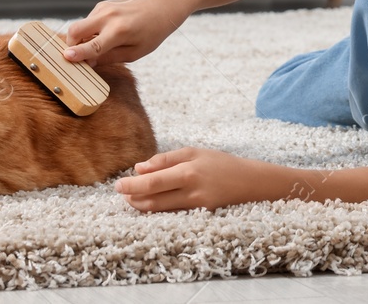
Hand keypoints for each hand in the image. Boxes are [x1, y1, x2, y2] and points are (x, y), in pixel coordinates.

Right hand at [63, 0, 181, 65]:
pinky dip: (90, 31)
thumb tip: (88, 62)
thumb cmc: (151, 33)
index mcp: (119, 31)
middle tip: (75, 56)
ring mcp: (104, 8)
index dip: (78, 53)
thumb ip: (110, 57)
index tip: (66, 57)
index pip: (94, 45)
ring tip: (99, 45)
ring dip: (81, 38)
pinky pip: (88, 21)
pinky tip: (106, 34)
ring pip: (80, 25)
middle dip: (70, 45)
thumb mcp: (135, 52)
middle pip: (75, 30)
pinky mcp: (102, 5)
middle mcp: (108, 17)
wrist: (161, 6)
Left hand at [115, 147, 271, 211]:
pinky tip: (149, 204)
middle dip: (133, 198)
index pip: (153, 181)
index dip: (132, 185)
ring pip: (161, 210)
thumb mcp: (194, 152)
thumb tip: (139, 168)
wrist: (250, 182)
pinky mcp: (200, 216)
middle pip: (154, 200)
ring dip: (142, 206)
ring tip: (131, 199)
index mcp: (188, 171)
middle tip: (120, 193)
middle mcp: (191, 191)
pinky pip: (173, 214)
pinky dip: (158, 210)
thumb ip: (166, 159)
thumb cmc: (220, 163)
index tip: (118, 185)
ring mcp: (196, 206)